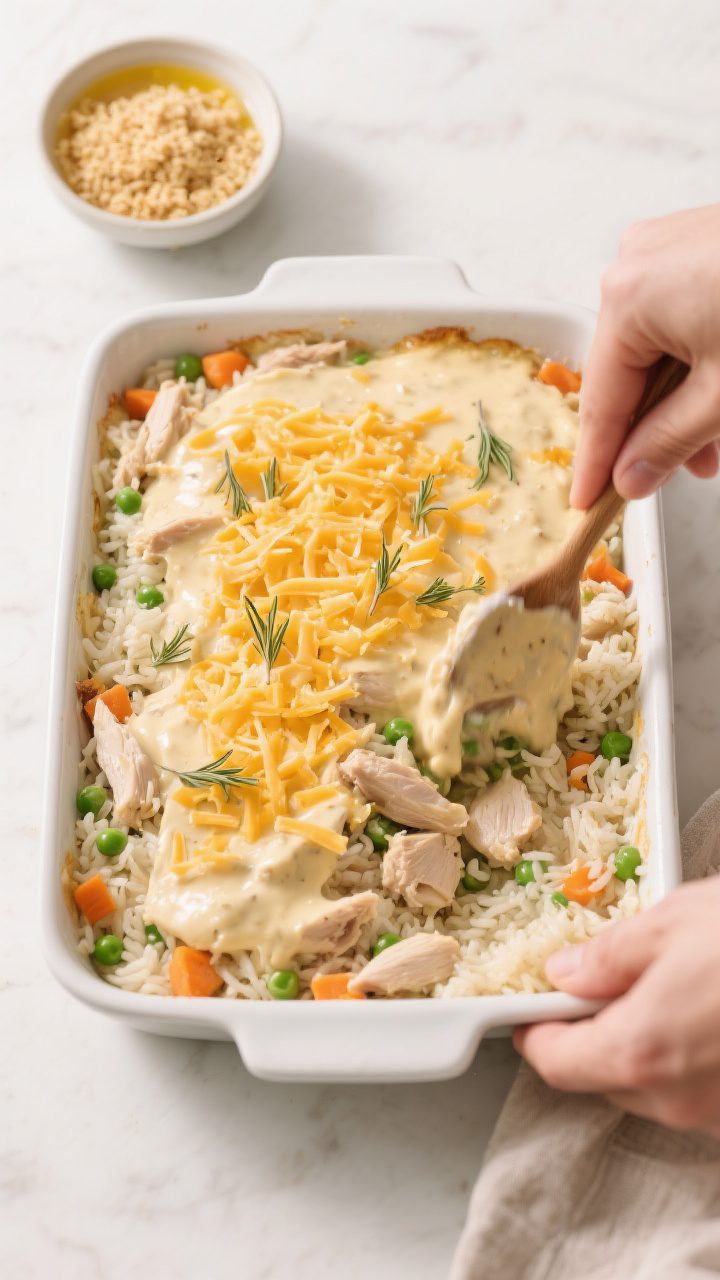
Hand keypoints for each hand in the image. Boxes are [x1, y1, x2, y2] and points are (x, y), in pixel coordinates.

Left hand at [514, 877, 719, 1134]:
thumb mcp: (672, 922)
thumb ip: (608, 956)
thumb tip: (566, 973)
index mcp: (640, 1050)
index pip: (556, 1063)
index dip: (534, 1032)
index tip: (529, 1009)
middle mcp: (676, 1098)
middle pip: (601, 1079)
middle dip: (590, 1035)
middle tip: (596, 985)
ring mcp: (716, 1113)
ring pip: (652, 1088)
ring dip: (643, 1045)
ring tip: (664, 986)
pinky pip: (697, 1090)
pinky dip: (688, 1056)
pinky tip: (707, 1009)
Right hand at [571, 204, 719, 508]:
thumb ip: (670, 443)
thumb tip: (632, 476)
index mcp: (628, 298)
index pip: (601, 402)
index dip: (597, 461)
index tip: (590, 500)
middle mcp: (638, 264)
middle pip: (630, 372)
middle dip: (654, 430)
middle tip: (673, 475)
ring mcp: (670, 248)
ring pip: (659, 348)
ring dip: (682, 402)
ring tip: (716, 443)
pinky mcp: (701, 244)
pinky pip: (682, 317)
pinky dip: (699, 361)